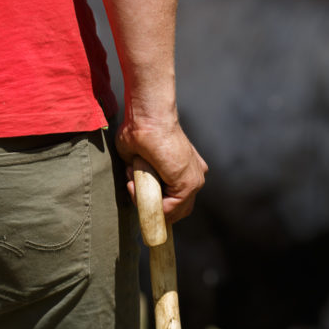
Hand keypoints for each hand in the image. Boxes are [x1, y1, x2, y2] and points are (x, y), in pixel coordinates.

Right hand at [115, 99, 206, 223]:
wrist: (149, 118)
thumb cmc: (139, 132)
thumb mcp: (139, 161)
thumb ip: (143, 176)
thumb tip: (137, 186)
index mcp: (186, 170)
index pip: (177, 200)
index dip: (157, 203)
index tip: (136, 192)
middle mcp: (195, 176)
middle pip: (179, 209)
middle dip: (154, 208)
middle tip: (134, 192)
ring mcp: (195, 181)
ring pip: (172, 210)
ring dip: (148, 203)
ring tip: (132, 185)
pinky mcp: (189, 184)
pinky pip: (168, 208)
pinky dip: (148, 203)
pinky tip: (135, 185)